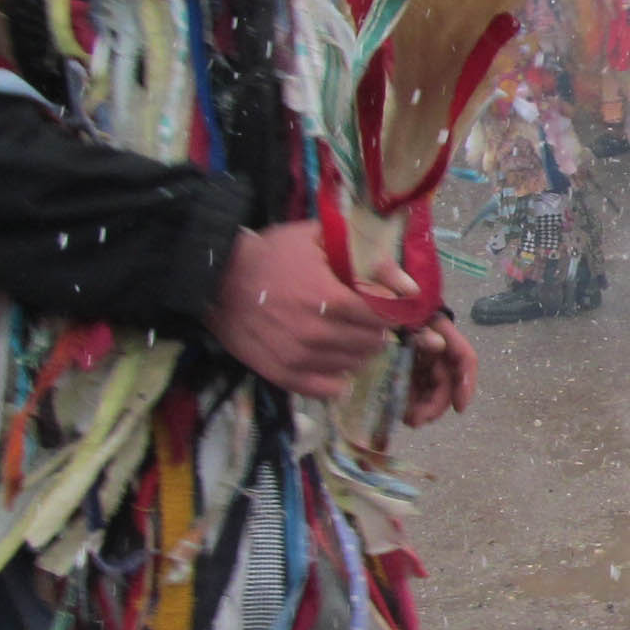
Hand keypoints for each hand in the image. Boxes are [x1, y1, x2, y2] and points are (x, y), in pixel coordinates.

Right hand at [209, 220, 397, 397]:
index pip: (385, 318)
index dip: (392, 311)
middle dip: (376, 329)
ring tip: (345, 333)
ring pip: (353, 366)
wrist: (217, 280)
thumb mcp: (322, 241)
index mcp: (331, 299)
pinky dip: (336, 378)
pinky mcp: (281, 375)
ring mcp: (299, 358)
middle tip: (365, 317)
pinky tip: (332, 360)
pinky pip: (326, 389)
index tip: (387, 305)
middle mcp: (318, 334)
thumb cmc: (272, 254)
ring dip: (357, 351)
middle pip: (372, 343)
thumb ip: (371, 261)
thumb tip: (411, 286)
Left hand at [401, 315, 477, 426]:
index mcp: (443, 336)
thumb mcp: (408, 314)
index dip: (466, 383)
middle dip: (435, 405)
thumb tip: (437, 345)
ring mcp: (422, 365)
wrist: (375, 305)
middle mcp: (437, 354)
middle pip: (446, 384)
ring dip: (423, 410)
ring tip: (407, 419)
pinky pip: (414, 394)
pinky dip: (409, 406)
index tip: (459, 407)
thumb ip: (423, 328)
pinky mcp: (408, 374)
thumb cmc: (394, 306)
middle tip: (417, 420)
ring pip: (431, 394)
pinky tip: (399, 412)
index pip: (464, 359)